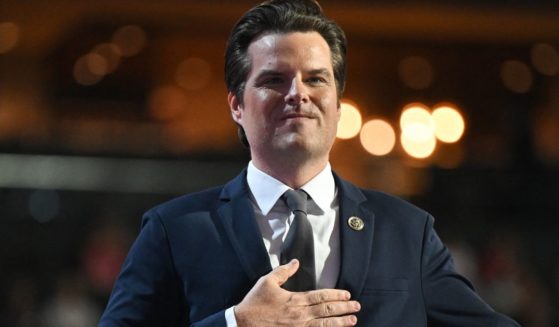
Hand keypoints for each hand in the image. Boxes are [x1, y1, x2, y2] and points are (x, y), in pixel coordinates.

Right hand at [234, 259, 359, 326]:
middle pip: (327, 310)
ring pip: (324, 325)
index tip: (347, 295)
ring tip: (352, 320)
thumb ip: (283, 271)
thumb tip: (296, 262)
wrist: (242, 325)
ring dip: (340, 322)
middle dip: (343, 308)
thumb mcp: (266, 282)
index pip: (321, 296)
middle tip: (356, 307)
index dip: (336, 295)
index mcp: (294, 300)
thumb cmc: (254, 305)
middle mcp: (300, 315)